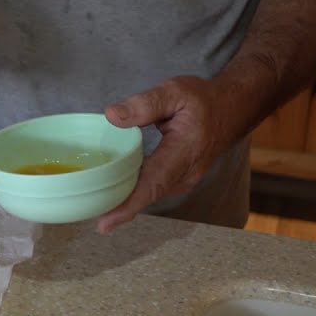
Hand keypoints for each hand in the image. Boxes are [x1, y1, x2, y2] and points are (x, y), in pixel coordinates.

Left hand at [96, 76, 236, 232]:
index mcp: (183, 152)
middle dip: (116, 208)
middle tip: (85, 212)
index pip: (153, 184)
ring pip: (148, 195)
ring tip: (92, 205)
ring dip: (122, 202)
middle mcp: (184, 174)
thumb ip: (145, 103)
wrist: (230, 111)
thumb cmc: (202, 101)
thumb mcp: (175, 91)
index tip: (106, 223)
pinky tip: (110, 192)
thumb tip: (112, 116)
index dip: (129, 205)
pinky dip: (131, 193)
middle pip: (146, 196)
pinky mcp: (177, 180)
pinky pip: (151, 190)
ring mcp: (182, 180)